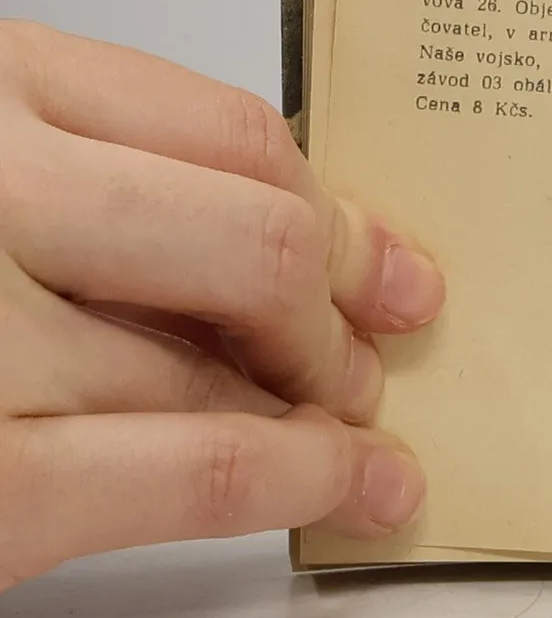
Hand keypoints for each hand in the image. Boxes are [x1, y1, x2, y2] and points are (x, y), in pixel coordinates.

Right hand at [0, 23, 442, 592]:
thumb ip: (101, 176)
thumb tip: (301, 247)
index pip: (230, 133)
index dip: (332, 213)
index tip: (384, 262)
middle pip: (256, 234)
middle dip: (336, 307)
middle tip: (375, 352)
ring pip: (227, 358)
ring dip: (320, 404)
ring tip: (361, 431)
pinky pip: (192, 466)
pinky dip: (296, 476)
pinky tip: (354, 485)